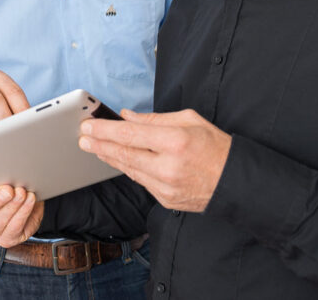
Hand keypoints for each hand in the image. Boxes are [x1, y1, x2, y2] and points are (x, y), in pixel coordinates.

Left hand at [79, 108, 231, 212]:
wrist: (235, 182)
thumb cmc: (215, 147)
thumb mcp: (189, 120)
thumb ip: (154, 119)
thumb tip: (127, 117)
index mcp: (175, 141)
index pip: (130, 134)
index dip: (105, 130)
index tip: (88, 125)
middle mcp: (168, 166)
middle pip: (124, 154)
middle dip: (99, 144)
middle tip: (82, 137)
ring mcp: (165, 187)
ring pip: (128, 169)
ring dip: (108, 157)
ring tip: (93, 147)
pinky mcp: (165, 200)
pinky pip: (140, 181)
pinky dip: (127, 168)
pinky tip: (116, 160)